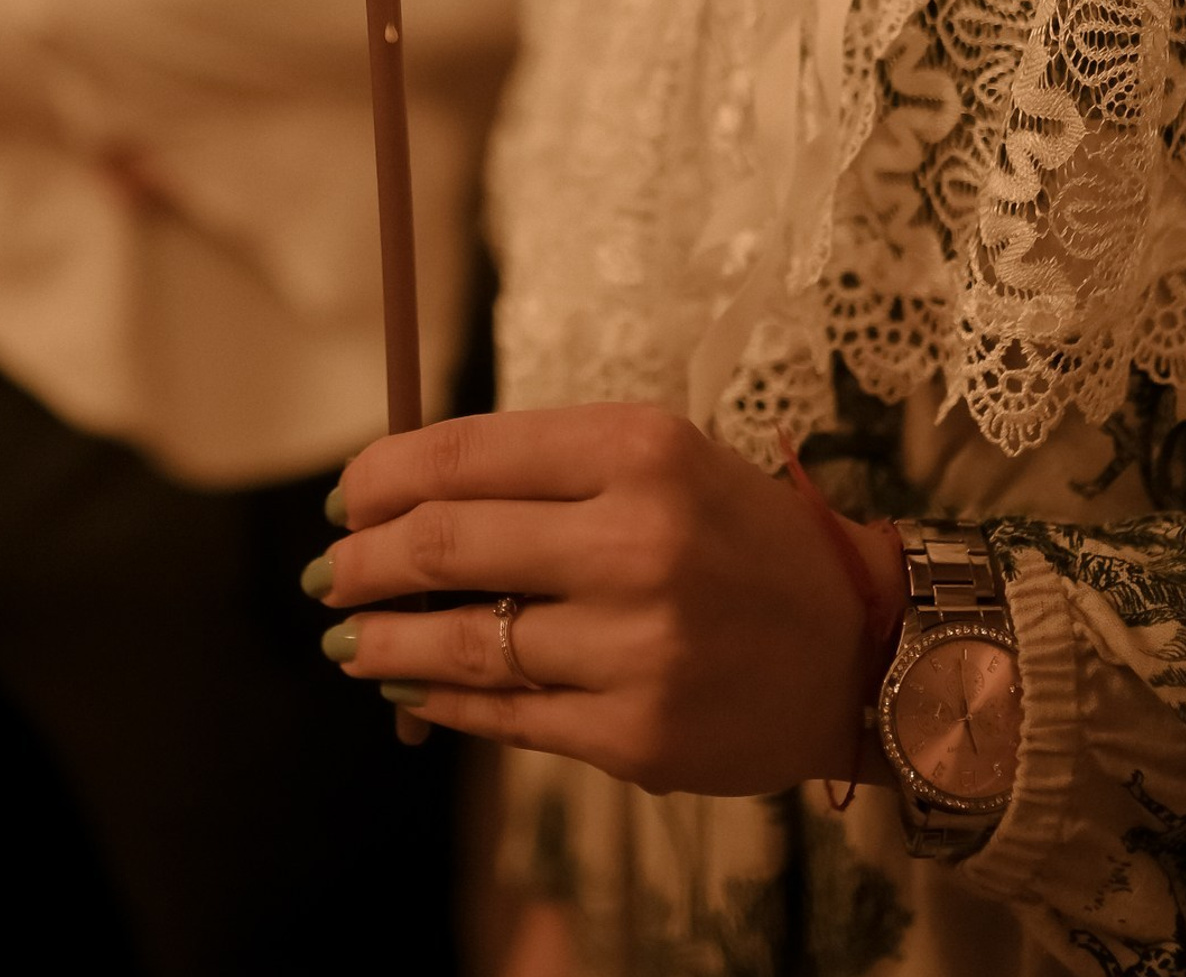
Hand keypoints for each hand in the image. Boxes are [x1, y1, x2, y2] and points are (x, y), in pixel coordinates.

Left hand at [313, 405, 904, 794]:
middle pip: (444, 544)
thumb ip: (536, 468)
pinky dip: (436, 701)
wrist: (854, 645)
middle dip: (361, 560)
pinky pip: (502, 715)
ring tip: (347, 637)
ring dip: (380, 642)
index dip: (380, 478)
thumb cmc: (732, 536)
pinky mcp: (636, 736)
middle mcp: (636, 542)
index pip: (463, 454)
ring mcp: (636, 647)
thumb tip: (395, 495)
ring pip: (460, 642)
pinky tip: (409, 689)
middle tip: (330, 570)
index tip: (344, 498)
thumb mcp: (655, 457)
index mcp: (638, 450)